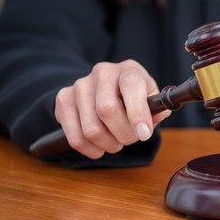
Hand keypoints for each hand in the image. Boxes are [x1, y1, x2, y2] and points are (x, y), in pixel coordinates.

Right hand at [54, 59, 170, 158]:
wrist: (105, 89)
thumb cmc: (133, 96)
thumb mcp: (150, 98)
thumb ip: (156, 109)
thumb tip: (156, 117)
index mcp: (128, 70)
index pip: (131, 85)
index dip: (138, 113)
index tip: (144, 133)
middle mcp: (102, 72)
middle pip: (107, 110)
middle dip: (123, 134)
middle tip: (130, 139)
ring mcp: (80, 85)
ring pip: (91, 128)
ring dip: (108, 144)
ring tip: (116, 143)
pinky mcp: (64, 99)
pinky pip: (74, 136)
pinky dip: (90, 149)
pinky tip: (100, 147)